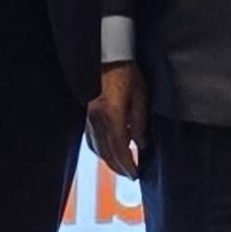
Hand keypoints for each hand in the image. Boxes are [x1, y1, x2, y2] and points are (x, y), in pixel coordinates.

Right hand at [86, 60, 148, 176]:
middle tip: (131, 175)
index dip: (128, 165)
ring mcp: (90, 118)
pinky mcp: (88, 114)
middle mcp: (98, 120)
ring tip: (121, 167)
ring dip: (109, 161)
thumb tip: (142, 144)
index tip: (136, 174)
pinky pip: (92, 139)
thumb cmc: (126, 72)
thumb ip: (140, 122)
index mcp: (112, 116)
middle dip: (119, 167)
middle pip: (106, 153)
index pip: (120, 150)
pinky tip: (107, 152)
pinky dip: (101, 150)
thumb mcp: (141, 96)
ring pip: (97, 148)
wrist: (108, 56)